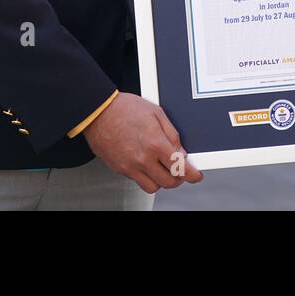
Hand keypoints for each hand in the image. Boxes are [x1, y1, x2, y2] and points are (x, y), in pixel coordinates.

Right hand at [83, 92, 202, 192]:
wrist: (98, 112)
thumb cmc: (124, 108)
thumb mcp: (156, 112)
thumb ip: (172, 134)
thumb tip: (180, 150)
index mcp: (155, 143)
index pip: (179, 167)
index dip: (191, 175)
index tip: (196, 176)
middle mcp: (143, 159)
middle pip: (168, 182)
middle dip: (178, 178)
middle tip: (179, 170)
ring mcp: (130, 166)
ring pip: (153, 187)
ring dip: (162, 181)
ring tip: (163, 169)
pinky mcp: (120, 169)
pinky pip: (138, 181)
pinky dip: (147, 177)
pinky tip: (147, 165)